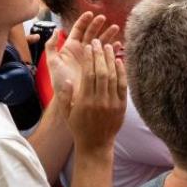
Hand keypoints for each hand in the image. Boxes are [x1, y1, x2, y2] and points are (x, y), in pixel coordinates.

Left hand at [47, 12, 120, 115]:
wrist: (69, 99)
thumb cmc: (59, 82)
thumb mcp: (52, 63)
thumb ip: (51, 46)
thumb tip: (55, 30)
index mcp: (70, 47)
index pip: (78, 30)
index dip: (84, 21)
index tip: (90, 14)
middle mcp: (82, 51)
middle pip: (91, 34)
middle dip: (98, 25)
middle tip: (104, 19)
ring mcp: (91, 58)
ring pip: (101, 43)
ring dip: (108, 35)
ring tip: (116, 28)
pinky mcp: (99, 66)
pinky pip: (108, 56)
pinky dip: (114, 50)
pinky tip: (119, 45)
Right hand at [66, 30, 126, 151]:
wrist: (95, 144)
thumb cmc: (78, 127)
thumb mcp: (66, 112)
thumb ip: (64, 95)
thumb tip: (65, 78)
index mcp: (85, 101)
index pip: (89, 74)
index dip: (90, 58)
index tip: (89, 46)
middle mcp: (99, 101)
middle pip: (101, 72)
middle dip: (100, 54)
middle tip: (98, 42)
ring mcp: (112, 103)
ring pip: (113, 76)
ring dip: (111, 60)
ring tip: (108, 46)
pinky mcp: (122, 106)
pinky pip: (123, 86)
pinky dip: (121, 72)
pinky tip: (119, 61)